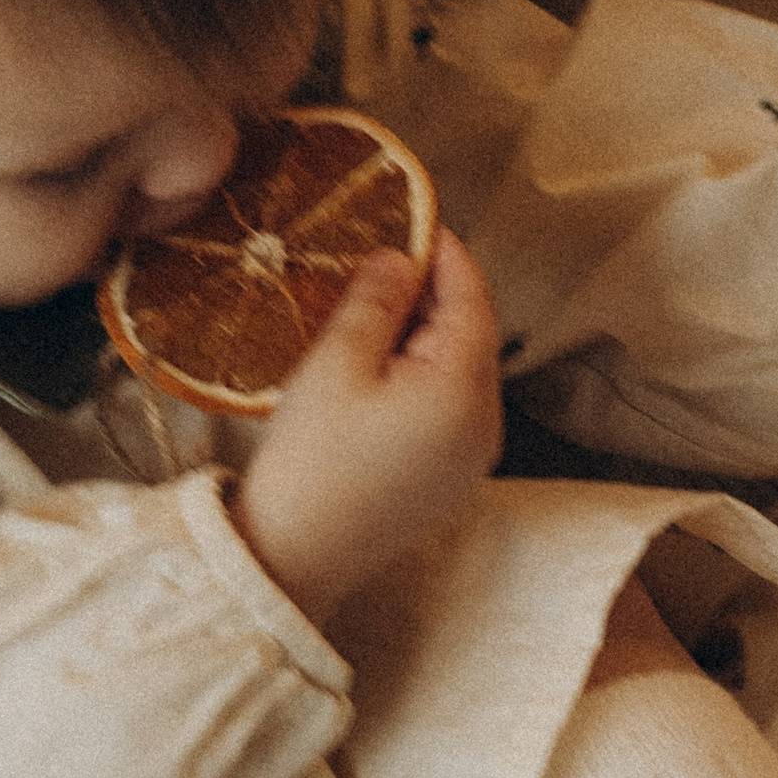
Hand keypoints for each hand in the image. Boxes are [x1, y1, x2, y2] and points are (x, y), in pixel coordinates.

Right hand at [234, 229, 503, 629]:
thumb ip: (378, 300)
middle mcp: (485, 426)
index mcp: (465, 392)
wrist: (292, 557)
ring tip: (371, 312)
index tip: (416, 220)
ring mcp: (471, 459)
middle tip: (381, 262)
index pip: (474, 299)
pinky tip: (377, 369)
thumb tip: (402, 259)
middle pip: (473, 336)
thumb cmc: (311, 460)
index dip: (446, 254)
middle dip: (434, 295)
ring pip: (460, 372)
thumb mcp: (337, 362)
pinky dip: (422, 377)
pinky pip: (447, 409)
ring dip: (425, 336)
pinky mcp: (448, 481)